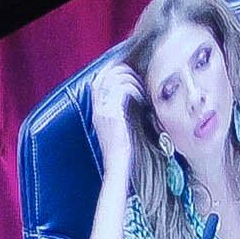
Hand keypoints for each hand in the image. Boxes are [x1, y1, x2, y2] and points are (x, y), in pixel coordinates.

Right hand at [85, 61, 143, 177]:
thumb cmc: (125, 151)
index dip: (112, 70)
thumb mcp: (121, 127)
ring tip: (142, 90)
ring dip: (130, 79)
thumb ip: (122, 111)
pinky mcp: (112, 115)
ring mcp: (103, 111)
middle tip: (138, 79)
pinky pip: (121, 90)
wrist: (119, 167)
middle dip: (122, 71)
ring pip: (113, 79)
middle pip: (104, 75)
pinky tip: (142, 98)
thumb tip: (135, 96)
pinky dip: (134, 89)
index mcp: (98, 111)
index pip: (99, 80)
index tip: (129, 71)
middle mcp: (97, 109)